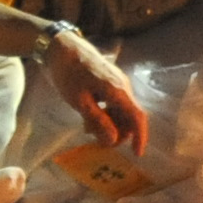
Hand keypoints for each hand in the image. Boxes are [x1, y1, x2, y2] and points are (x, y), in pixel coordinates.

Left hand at [40, 28, 145, 145]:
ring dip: (110, 124)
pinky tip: (89, 116)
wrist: (61, 47)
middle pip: (130, 118)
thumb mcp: (80, 101)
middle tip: (95, 138)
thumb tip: (113, 141)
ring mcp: (118, 83)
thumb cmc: (68, 73)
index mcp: (118, 91)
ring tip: (87, 127)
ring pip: (122, 112)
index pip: (138, 117)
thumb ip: (98, 121)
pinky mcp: (111, 82)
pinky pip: (115, 104)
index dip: (140, 137)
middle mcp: (123, 87)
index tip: (137, 155)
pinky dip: (106, 114)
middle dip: (117, 132)